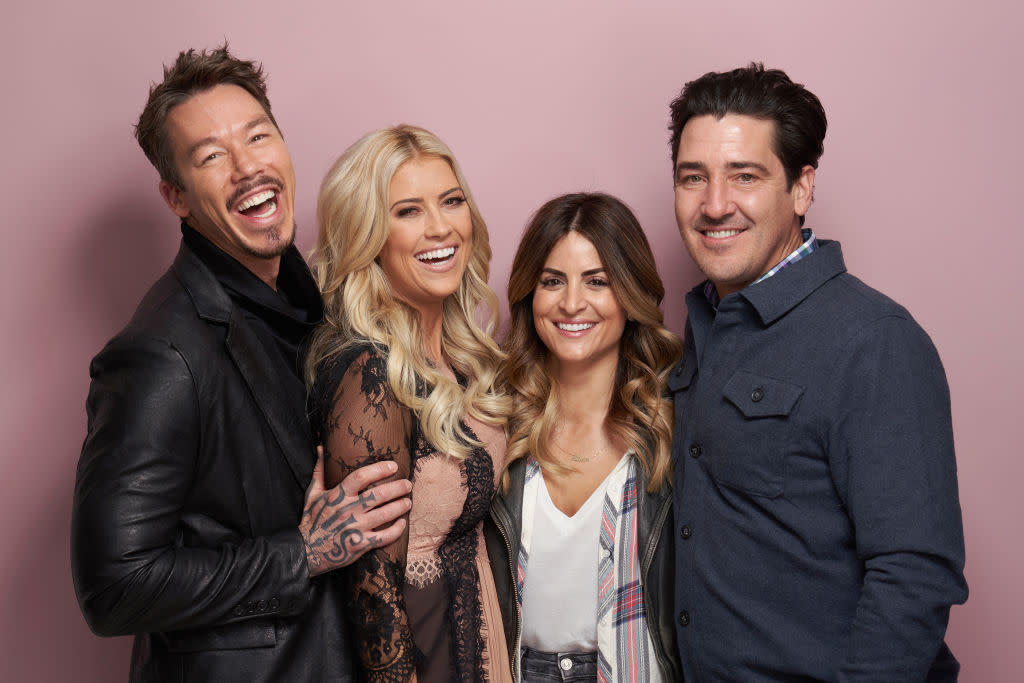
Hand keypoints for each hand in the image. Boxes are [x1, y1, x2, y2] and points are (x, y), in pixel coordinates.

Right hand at [300, 446, 411, 576]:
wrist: (305, 551)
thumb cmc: (311, 520)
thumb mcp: (312, 494)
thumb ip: (319, 470)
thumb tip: (321, 447)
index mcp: (338, 495)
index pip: (361, 476)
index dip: (379, 469)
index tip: (393, 466)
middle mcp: (348, 510)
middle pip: (379, 494)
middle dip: (398, 487)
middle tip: (407, 484)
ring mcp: (355, 528)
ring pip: (385, 514)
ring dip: (401, 506)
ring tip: (408, 501)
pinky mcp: (360, 545)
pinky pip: (385, 537)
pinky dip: (397, 529)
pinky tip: (403, 522)